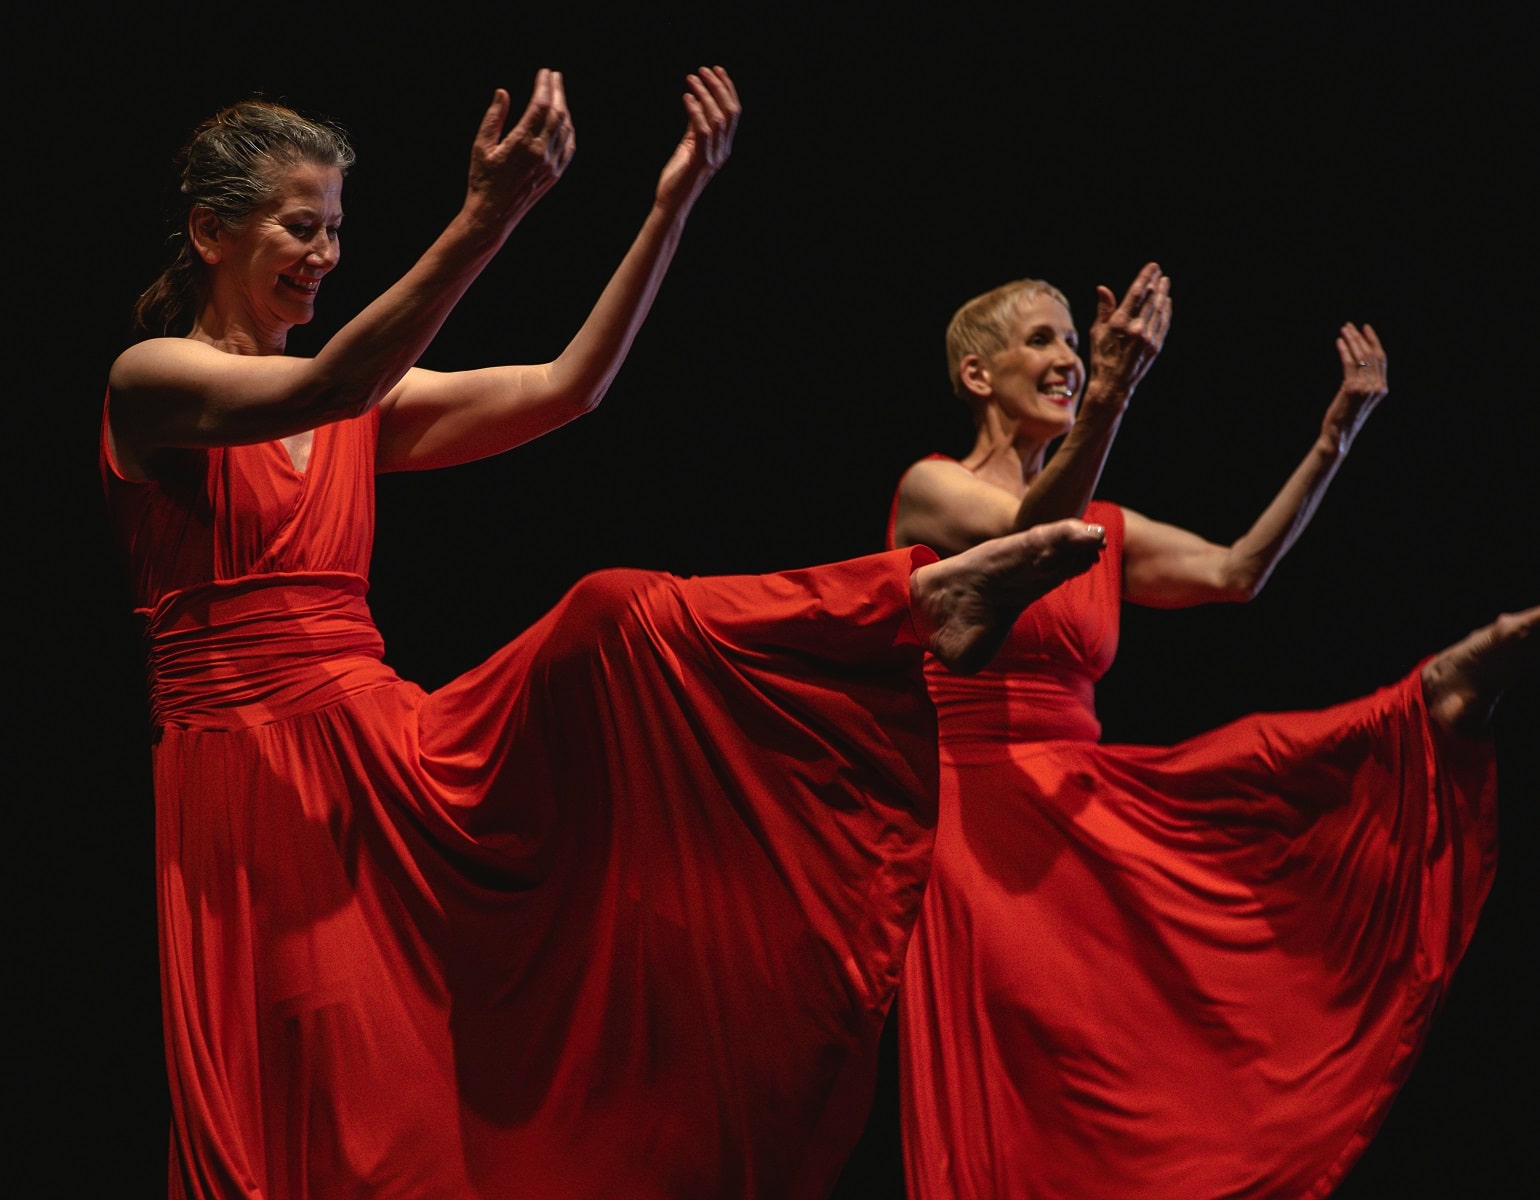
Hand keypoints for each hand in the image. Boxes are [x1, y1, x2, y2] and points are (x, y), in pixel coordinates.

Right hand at [466, 68, 576, 234]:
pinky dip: (569, 130)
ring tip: (558, 94)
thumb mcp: (480, 146)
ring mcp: (551, 166)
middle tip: (555, 76)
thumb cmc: (481, 180)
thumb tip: (503, 93)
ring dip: (564, 108)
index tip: (544, 73)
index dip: (544, 86)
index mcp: (522, 143)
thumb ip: (493, 118)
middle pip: (557, 114)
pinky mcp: (554, 176)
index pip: (540, 106)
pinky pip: (568, 148)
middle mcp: (541, 153)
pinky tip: (565, 121)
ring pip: (565, 129)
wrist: (493, 216)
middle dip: (557, 91)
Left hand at [655, 66, 740, 212]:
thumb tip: (696, 101)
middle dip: (718, 87)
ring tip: (692, 78)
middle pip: (729, 112)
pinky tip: (687, 98)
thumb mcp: (690, 146)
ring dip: (705, 94)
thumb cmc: (678, 176)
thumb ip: (696, 126)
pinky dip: (695, 111)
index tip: (717, 70)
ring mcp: (713, 157)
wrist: (671, 203)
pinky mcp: (699, 161)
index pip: (733, 112)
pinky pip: (702, 131)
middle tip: (703, 70)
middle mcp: (723, 150)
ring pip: (717, 119)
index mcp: (724, 146)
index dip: (727, 89)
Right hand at [1084, 262, 1171, 407]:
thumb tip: (1103, 288)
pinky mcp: (1156, 346)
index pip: (1136, 293)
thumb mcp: (1097, 332)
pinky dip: (1166, 311)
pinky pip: (1164, 323)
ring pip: (1159, 310)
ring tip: (1165, 283)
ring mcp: (1148, 338)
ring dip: (1163, 294)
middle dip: (1156, 283)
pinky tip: (1167, 302)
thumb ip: (1104, 309)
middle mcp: (1136, 329)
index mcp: (1120, 323)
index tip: (1152, 267)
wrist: (1113, 384)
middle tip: (1160, 273)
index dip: (1145, 277)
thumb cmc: (1101, 357)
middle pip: (1151, 299)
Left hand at [1322, 322, 1386, 449]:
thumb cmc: (1345, 418)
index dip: (1374, 341)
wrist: (1338, 436)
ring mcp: (1366, 387)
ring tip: (1343, 330)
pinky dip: (1344, 350)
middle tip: (1350, 325)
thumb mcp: (1359, 399)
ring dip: (1351, 340)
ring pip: (1361, 357)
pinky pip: (1349, 364)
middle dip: (1361, 337)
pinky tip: (1338, 342)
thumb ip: (1364, 383)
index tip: (1365, 329)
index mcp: (1382, 388)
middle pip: (1372, 354)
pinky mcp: (1352, 388)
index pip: (1381, 358)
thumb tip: (1358, 364)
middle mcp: (1377, 386)